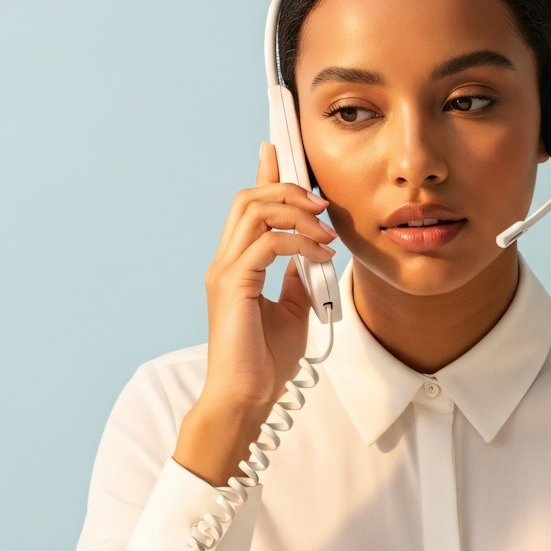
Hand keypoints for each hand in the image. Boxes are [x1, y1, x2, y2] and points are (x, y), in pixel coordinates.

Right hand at [200, 141, 336, 410]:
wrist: (247, 399)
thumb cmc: (265, 364)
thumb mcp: (292, 312)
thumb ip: (297, 280)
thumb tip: (313, 256)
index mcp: (236, 265)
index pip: (248, 207)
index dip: (265, 175)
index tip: (279, 150)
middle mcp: (225, 262)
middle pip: (249, 198)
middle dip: (288, 188)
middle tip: (322, 203)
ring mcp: (226, 272)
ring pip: (254, 211)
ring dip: (295, 212)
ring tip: (325, 232)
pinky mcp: (234, 286)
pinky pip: (267, 243)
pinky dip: (299, 243)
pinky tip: (321, 258)